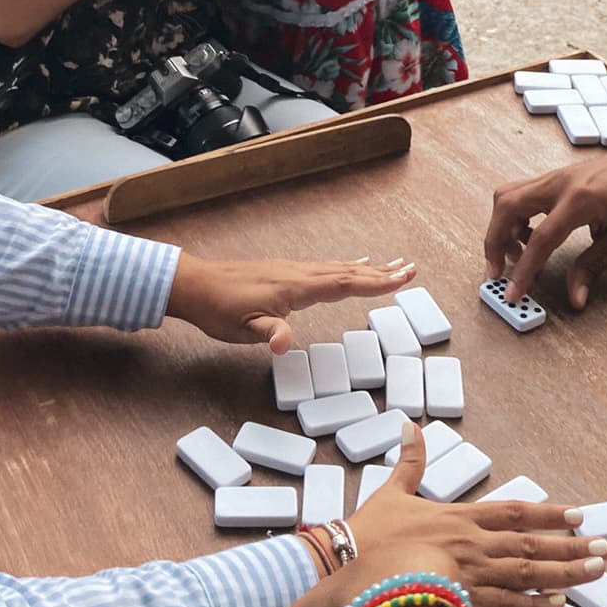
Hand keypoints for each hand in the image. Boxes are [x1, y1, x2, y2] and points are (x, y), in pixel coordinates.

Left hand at [167, 253, 415, 353]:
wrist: (195, 285)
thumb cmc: (219, 308)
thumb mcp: (242, 329)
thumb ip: (269, 332)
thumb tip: (284, 344)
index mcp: (295, 287)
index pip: (343, 283)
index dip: (375, 282)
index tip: (402, 278)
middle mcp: (299, 274)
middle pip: (349, 271)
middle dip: (382, 272)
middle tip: (411, 269)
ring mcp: (293, 271)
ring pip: (339, 267)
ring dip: (369, 268)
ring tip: (393, 265)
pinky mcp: (286, 273)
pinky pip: (325, 267)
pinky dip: (346, 266)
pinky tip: (354, 263)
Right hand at [288, 425, 603, 606]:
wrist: (351, 573)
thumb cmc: (370, 536)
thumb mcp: (391, 492)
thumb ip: (408, 461)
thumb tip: (410, 425)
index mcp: (459, 517)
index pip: (513, 511)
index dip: (547, 512)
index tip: (577, 515)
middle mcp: (473, 544)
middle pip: (531, 543)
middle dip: (569, 546)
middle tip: (604, 548)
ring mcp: (471, 574)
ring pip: (528, 573)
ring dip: (565, 572)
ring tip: (595, 572)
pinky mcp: (463, 604)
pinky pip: (507, 606)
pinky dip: (534, 606)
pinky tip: (559, 606)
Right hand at [483, 130, 606, 309]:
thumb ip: (592, 267)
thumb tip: (575, 297)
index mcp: (580, 201)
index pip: (541, 239)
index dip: (524, 270)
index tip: (513, 292)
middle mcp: (558, 184)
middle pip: (507, 207)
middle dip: (494, 243)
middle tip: (496, 273)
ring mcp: (551, 178)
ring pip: (506, 197)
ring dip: (500, 228)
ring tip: (515, 256)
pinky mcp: (549, 179)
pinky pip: (518, 194)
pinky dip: (512, 218)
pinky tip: (529, 237)